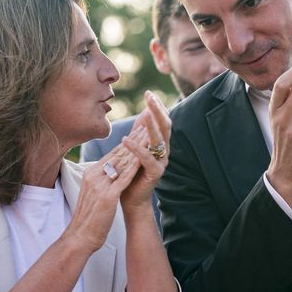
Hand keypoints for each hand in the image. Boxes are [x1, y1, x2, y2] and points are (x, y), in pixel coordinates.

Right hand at [65, 142, 140, 254]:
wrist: (80, 236)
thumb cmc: (89, 217)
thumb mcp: (93, 193)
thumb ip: (101, 180)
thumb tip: (110, 171)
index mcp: (91, 174)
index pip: (112, 155)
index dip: (126, 142)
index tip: (137, 131)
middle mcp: (94, 176)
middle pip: (117, 155)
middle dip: (133, 140)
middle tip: (145, 127)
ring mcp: (100, 186)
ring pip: (121, 163)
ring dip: (136, 149)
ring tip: (148, 137)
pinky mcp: (107, 197)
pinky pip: (123, 179)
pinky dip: (133, 168)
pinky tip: (143, 159)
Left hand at [119, 91, 170, 214]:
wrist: (132, 199)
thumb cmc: (132, 172)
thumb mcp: (136, 147)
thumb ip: (141, 131)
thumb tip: (146, 110)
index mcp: (160, 144)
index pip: (163, 120)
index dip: (158, 107)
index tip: (149, 93)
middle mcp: (164, 151)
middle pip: (165, 126)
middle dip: (158, 110)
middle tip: (150, 96)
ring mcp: (162, 162)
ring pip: (159, 140)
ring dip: (152, 125)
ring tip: (145, 112)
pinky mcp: (155, 173)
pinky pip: (146, 158)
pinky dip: (136, 148)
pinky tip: (125, 139)